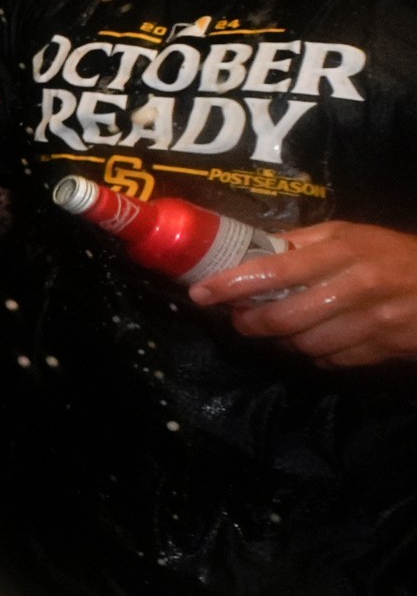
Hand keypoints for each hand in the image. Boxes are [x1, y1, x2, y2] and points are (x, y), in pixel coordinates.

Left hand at [194, 221, 416, 367]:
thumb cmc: (394, 253)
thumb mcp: (351, 234)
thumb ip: (303, 242)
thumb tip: (253, 248)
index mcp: (345, 251)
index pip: (275, 270)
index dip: (232, 284)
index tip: (201, 293)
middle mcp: (358, 286)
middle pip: (285, 317)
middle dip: (251, 323)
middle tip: (239, 319)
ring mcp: (374, 321)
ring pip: (307, 345)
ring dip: (281, 342)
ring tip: (274, 329)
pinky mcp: (385, 348)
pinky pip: (332, 361)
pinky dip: (314, 355)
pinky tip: (313, 341)